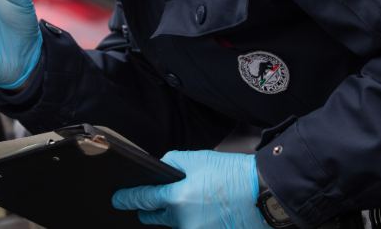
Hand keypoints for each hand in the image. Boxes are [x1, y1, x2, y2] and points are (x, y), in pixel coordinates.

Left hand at [112, 150, 267, 228]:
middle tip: (155, 201)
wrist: (263, 194)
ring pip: (175, 225)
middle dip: (151, 210)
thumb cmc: (232, 174)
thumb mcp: (196, 159)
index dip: (127, 199)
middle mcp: (183, 222)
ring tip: (194, 201)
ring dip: (176, 216)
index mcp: (176, 199)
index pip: (143, 200)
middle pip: (154, 218)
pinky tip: (205, 210)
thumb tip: (159, 171)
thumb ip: (171, 163)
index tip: (117, 199)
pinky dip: (192, 222)